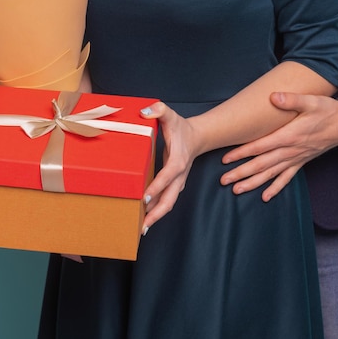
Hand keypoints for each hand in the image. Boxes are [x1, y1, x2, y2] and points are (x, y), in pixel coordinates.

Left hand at [140, 102, 198, 229]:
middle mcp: (179, 176)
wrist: (197, 137)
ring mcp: (178, 183)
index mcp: (178, 161)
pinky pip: (166, 201)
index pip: (167, 176)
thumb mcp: (170, 115)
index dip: (157, 187)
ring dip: (156, 216)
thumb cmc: (181, 128)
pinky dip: (157, 211)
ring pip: (168, 203)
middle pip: (170, 199)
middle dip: (157, 213)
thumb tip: (146, 111)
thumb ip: (159, 110)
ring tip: (141, 228)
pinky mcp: (175, 186)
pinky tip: (145, 219)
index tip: (145, 197)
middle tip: (143, 225)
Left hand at [221, 92, 337, 201]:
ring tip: (237, 190)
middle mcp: (290, 150)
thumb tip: (274, 96)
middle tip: (224, 180)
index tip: (226, 159)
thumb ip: (291, 100)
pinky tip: (265, 197)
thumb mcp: (311, 101)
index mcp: (289, 136)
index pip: (261, 146)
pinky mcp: (301, 162)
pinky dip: (275, 188)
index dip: (242, 153)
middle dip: (242, 173)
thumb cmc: (327, 111)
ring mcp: (295, 158)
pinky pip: (286, 178)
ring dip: (253, 183)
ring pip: (271, 174)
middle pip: (261, 164)